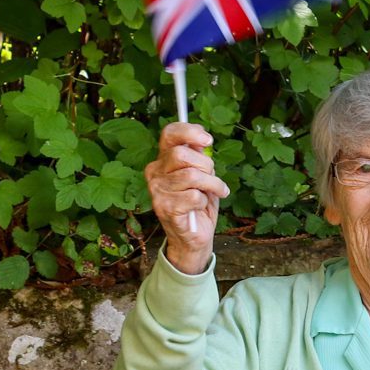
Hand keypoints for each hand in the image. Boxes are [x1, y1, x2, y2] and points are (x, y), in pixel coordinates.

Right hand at [145, 123, 228, 274]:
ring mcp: (157, 191)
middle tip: (213, 178)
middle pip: (182, 153)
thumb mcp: (202, 175)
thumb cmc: (198, 203)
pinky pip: (194, 196)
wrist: (193, 237)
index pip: (169, 134)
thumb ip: (199, 157)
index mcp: (162, 160)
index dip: (189, 131)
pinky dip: (204, 201)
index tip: (208, 140)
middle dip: (206, 165)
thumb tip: (203, 139)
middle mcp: (154, 173)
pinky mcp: (164, 208)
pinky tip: (200, 207)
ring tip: (215, 192)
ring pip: (192, 175)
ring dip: (211, 184)